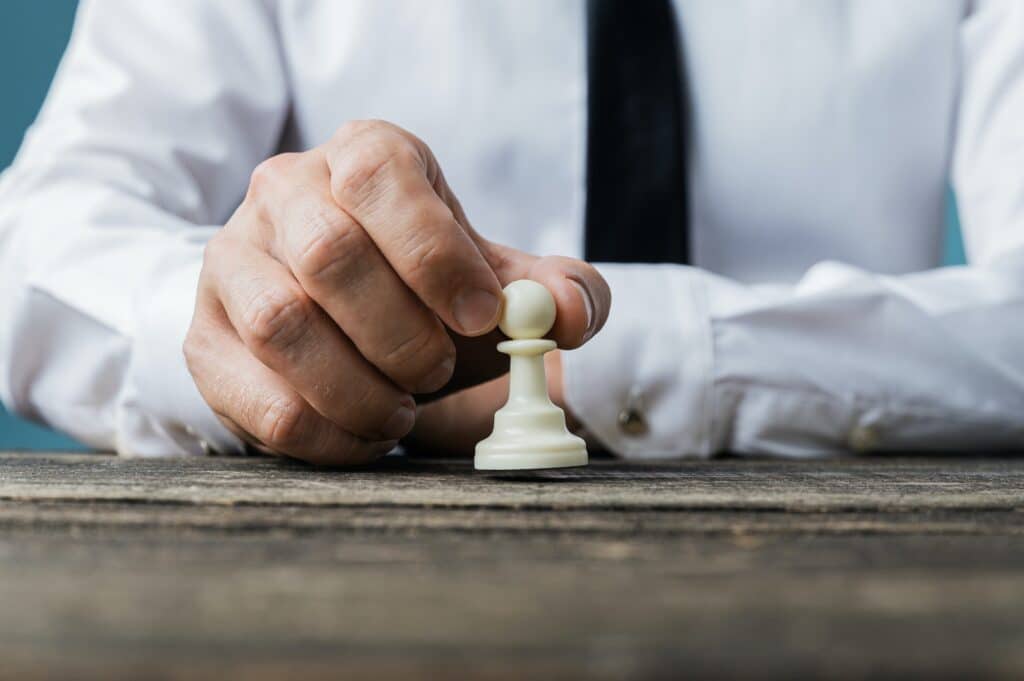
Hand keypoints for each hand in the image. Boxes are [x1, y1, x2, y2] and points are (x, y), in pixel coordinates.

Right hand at [184, 120, 609, 464]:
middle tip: (437, 372)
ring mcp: (233, 263)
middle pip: (329, 254)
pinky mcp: (206, 339)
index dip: (435, 253)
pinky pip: (259, 398)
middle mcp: (284, 193)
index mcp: (362, 156)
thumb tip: (570, 314)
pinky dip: (326, 435)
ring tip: (401, 409)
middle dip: (401, 334)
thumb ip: (556, 292)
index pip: (381, 177)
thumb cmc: (427, 292)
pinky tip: (364, 435)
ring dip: (361, 389)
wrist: (345, 321)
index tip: (481, 317)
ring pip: (283, 326)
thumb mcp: (499, 281)